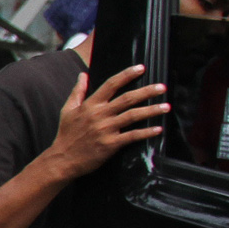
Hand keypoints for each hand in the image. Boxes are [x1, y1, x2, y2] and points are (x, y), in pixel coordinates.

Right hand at [44, 63, 166, 180]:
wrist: (62, 160)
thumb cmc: (66, 135)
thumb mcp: (67, 110)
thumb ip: (77, 91)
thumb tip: (83, 75)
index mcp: (90, 105)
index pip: (111, 84)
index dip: (127, 75)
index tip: (141, 68)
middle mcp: (99, 115)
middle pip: (127, 98)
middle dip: (147, 91)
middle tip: (162, 87)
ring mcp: (106, 129)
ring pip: (133, 115)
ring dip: (151, 110)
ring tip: (166, 106)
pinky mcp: (110, 144)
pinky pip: (132, 136)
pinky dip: (146, 132)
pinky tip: (158, 129)